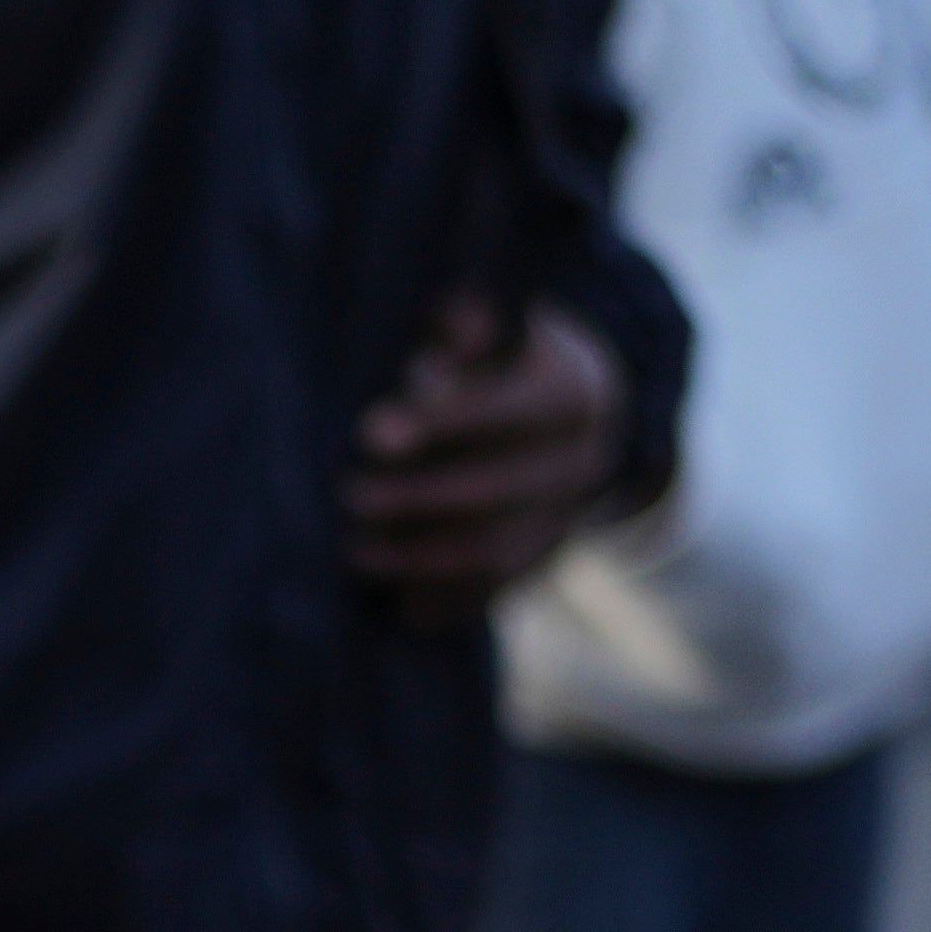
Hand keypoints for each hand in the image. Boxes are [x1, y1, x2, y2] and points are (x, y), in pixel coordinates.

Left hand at [343, 297, 626, 616]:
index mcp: (572, 392)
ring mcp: (569, 515)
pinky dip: (443, 601)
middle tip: (348, 497)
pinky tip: (396, 600)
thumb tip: (447, 345)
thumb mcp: (489, 330)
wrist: (568, 412)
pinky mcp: (547, 560)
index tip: (371, 432)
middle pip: (494, 489)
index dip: (438, 423)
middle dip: (413, 499)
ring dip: (417, 559)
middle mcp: (582, 459)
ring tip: (355, 552)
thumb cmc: (500, 360)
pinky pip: (493, 593)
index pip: (504, 411)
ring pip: (493, 552)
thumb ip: (462, 329)